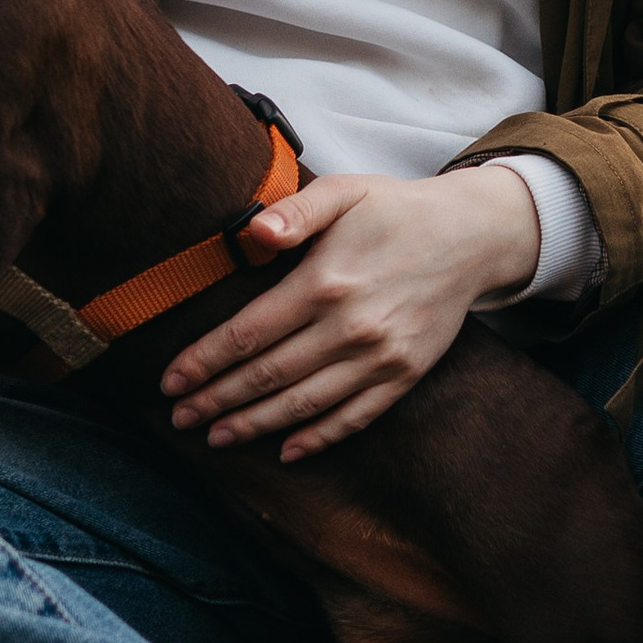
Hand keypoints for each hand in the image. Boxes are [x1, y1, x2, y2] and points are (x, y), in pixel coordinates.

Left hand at [162, 167, 539, 462]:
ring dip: (255, 425)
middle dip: (217, 400)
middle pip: (268, 375)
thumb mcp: (345, 191)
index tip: (171, 381)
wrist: (472, 237)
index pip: (249, 333)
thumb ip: (296, 210)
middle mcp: (350, 327)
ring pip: (305, 403)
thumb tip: (255, 232)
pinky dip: (319, 438)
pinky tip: (287, 451)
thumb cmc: (396, 211)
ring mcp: (380, 357)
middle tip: (180, 418)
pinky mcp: (404, 375)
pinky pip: (355, 416)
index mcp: (325, 282)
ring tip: (217, 437)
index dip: (204, 361)